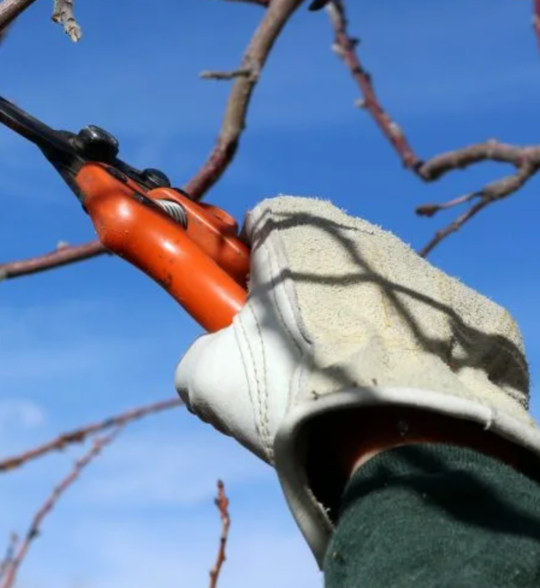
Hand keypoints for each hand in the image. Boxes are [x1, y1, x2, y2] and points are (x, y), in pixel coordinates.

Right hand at [173, 196, 539, 564]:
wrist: (394, 441)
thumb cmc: (289, 392)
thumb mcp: (205, 376)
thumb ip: (198, 352)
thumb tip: (209, 363)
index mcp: (294, 230)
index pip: (257, 224)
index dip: (242, 265)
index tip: (241, 307)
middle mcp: (360, 236)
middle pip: (316, 257)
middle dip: (299, 296)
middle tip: (286, 353)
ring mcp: (418, 272)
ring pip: (369, 290)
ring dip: (351, 322)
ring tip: (339, 382)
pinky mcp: (467, 313)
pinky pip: (419, 324)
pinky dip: (402, 349)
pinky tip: (386, 391)